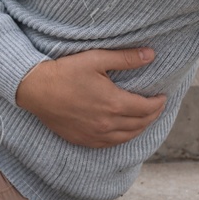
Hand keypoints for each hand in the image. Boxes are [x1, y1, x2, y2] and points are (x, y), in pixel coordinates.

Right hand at [14, 47, 167, 147]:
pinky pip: (111, 144)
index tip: (162, 96)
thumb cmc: (65, 72)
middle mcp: (108, 123)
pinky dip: (123, 138)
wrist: (36, 89)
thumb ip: (125, 59)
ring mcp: (95, 134)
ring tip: (145, 119)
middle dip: (153, 115)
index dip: (158, 103)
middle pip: (140, 124)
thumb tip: (151, 55)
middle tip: (157, 106)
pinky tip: (124, 131)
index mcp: (114, 103)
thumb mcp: (96, 59)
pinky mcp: (84, 140)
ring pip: (128, 136)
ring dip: (140, 128)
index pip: (147, 108)